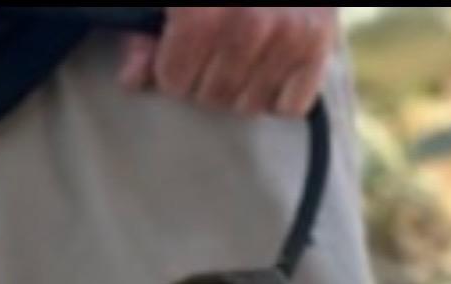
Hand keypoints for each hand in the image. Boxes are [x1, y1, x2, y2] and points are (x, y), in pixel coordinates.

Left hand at [119, 7, 338, 117]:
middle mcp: (248, 20)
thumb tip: (132, 78)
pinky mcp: (318, 42)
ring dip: (243, 88)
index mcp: (201, 10)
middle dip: (207, 79)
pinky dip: (281, 93)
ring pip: (248, 105)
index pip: (175, 80)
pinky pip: (289, 106)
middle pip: (211, 97)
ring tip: (247, 54)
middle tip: (218, 50)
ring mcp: (288, 32)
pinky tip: (275, 63)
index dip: (172, 70)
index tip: (180, 49)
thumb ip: (146, 31)